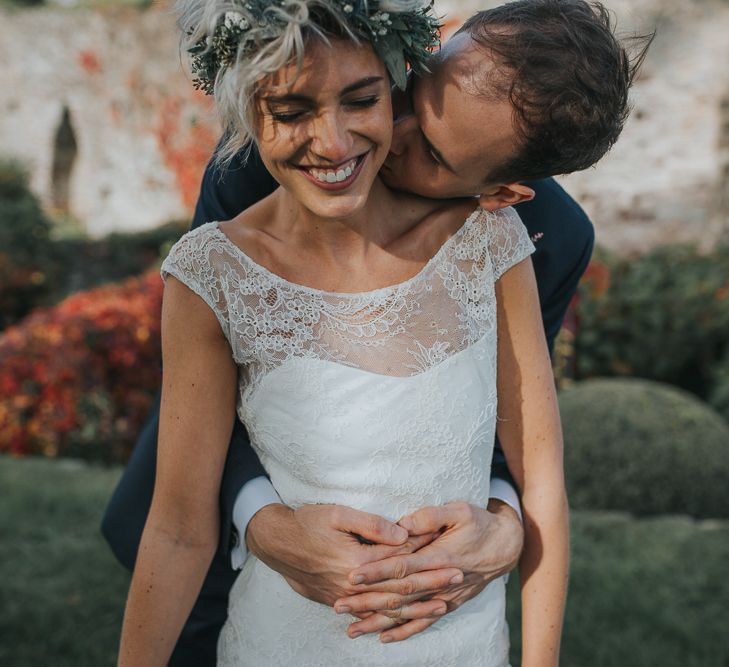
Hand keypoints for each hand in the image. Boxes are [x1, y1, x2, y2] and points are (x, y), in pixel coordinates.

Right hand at [245, 503, 445, 606]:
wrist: (276, 542)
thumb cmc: (307, 522)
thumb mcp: (338, 514)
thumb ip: (372, 525)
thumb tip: (403, 533)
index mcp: (357, 561)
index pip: (399, 559)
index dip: (425, 554)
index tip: (450, 550)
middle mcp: (353, 585)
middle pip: (399, 588)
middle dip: (430, 584)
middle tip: (457, 579)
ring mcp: (345, 596)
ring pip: (387, 606)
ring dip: (416, 607)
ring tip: (442, 606)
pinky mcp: (337, 600)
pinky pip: (369, 613)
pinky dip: (390, 619)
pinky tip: (405, 621)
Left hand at [337, 499, 523, 641]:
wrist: (507, 546)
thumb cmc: (480, 523)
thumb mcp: (460, 511)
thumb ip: (431, 516)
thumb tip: (404, 523)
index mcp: (439, 557)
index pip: (402, 567)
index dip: (377, 572)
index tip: (353, 577)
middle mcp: (440, 582)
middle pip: (399, 595)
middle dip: (368, 602)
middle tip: (339, 605)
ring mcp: (445, 596)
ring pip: (408, 613)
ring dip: (379, 622)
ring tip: (352, 629)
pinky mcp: (449, 604)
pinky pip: (424, 622)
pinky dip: (404, 631)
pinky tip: (384, 638)